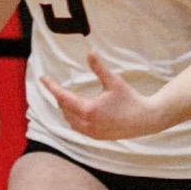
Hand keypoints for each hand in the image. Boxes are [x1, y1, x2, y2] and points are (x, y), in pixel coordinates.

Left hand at [41, 52, 164, 140]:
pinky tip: (78, 112)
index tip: (44, 78)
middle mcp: (86, 123)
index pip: (63, 96)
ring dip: (65, 109)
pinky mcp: (95, 137)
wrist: (146, 119)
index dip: (52, 86)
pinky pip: (77, 127)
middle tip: (56, 86)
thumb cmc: (131, 99)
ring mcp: (90, 132)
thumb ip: (99, 68)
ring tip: (66, 98)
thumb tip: (90, 52)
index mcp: (88, 109)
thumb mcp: (114, 81)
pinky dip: (73, 118)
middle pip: (64, 108)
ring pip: (69, 119)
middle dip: (60, 97)